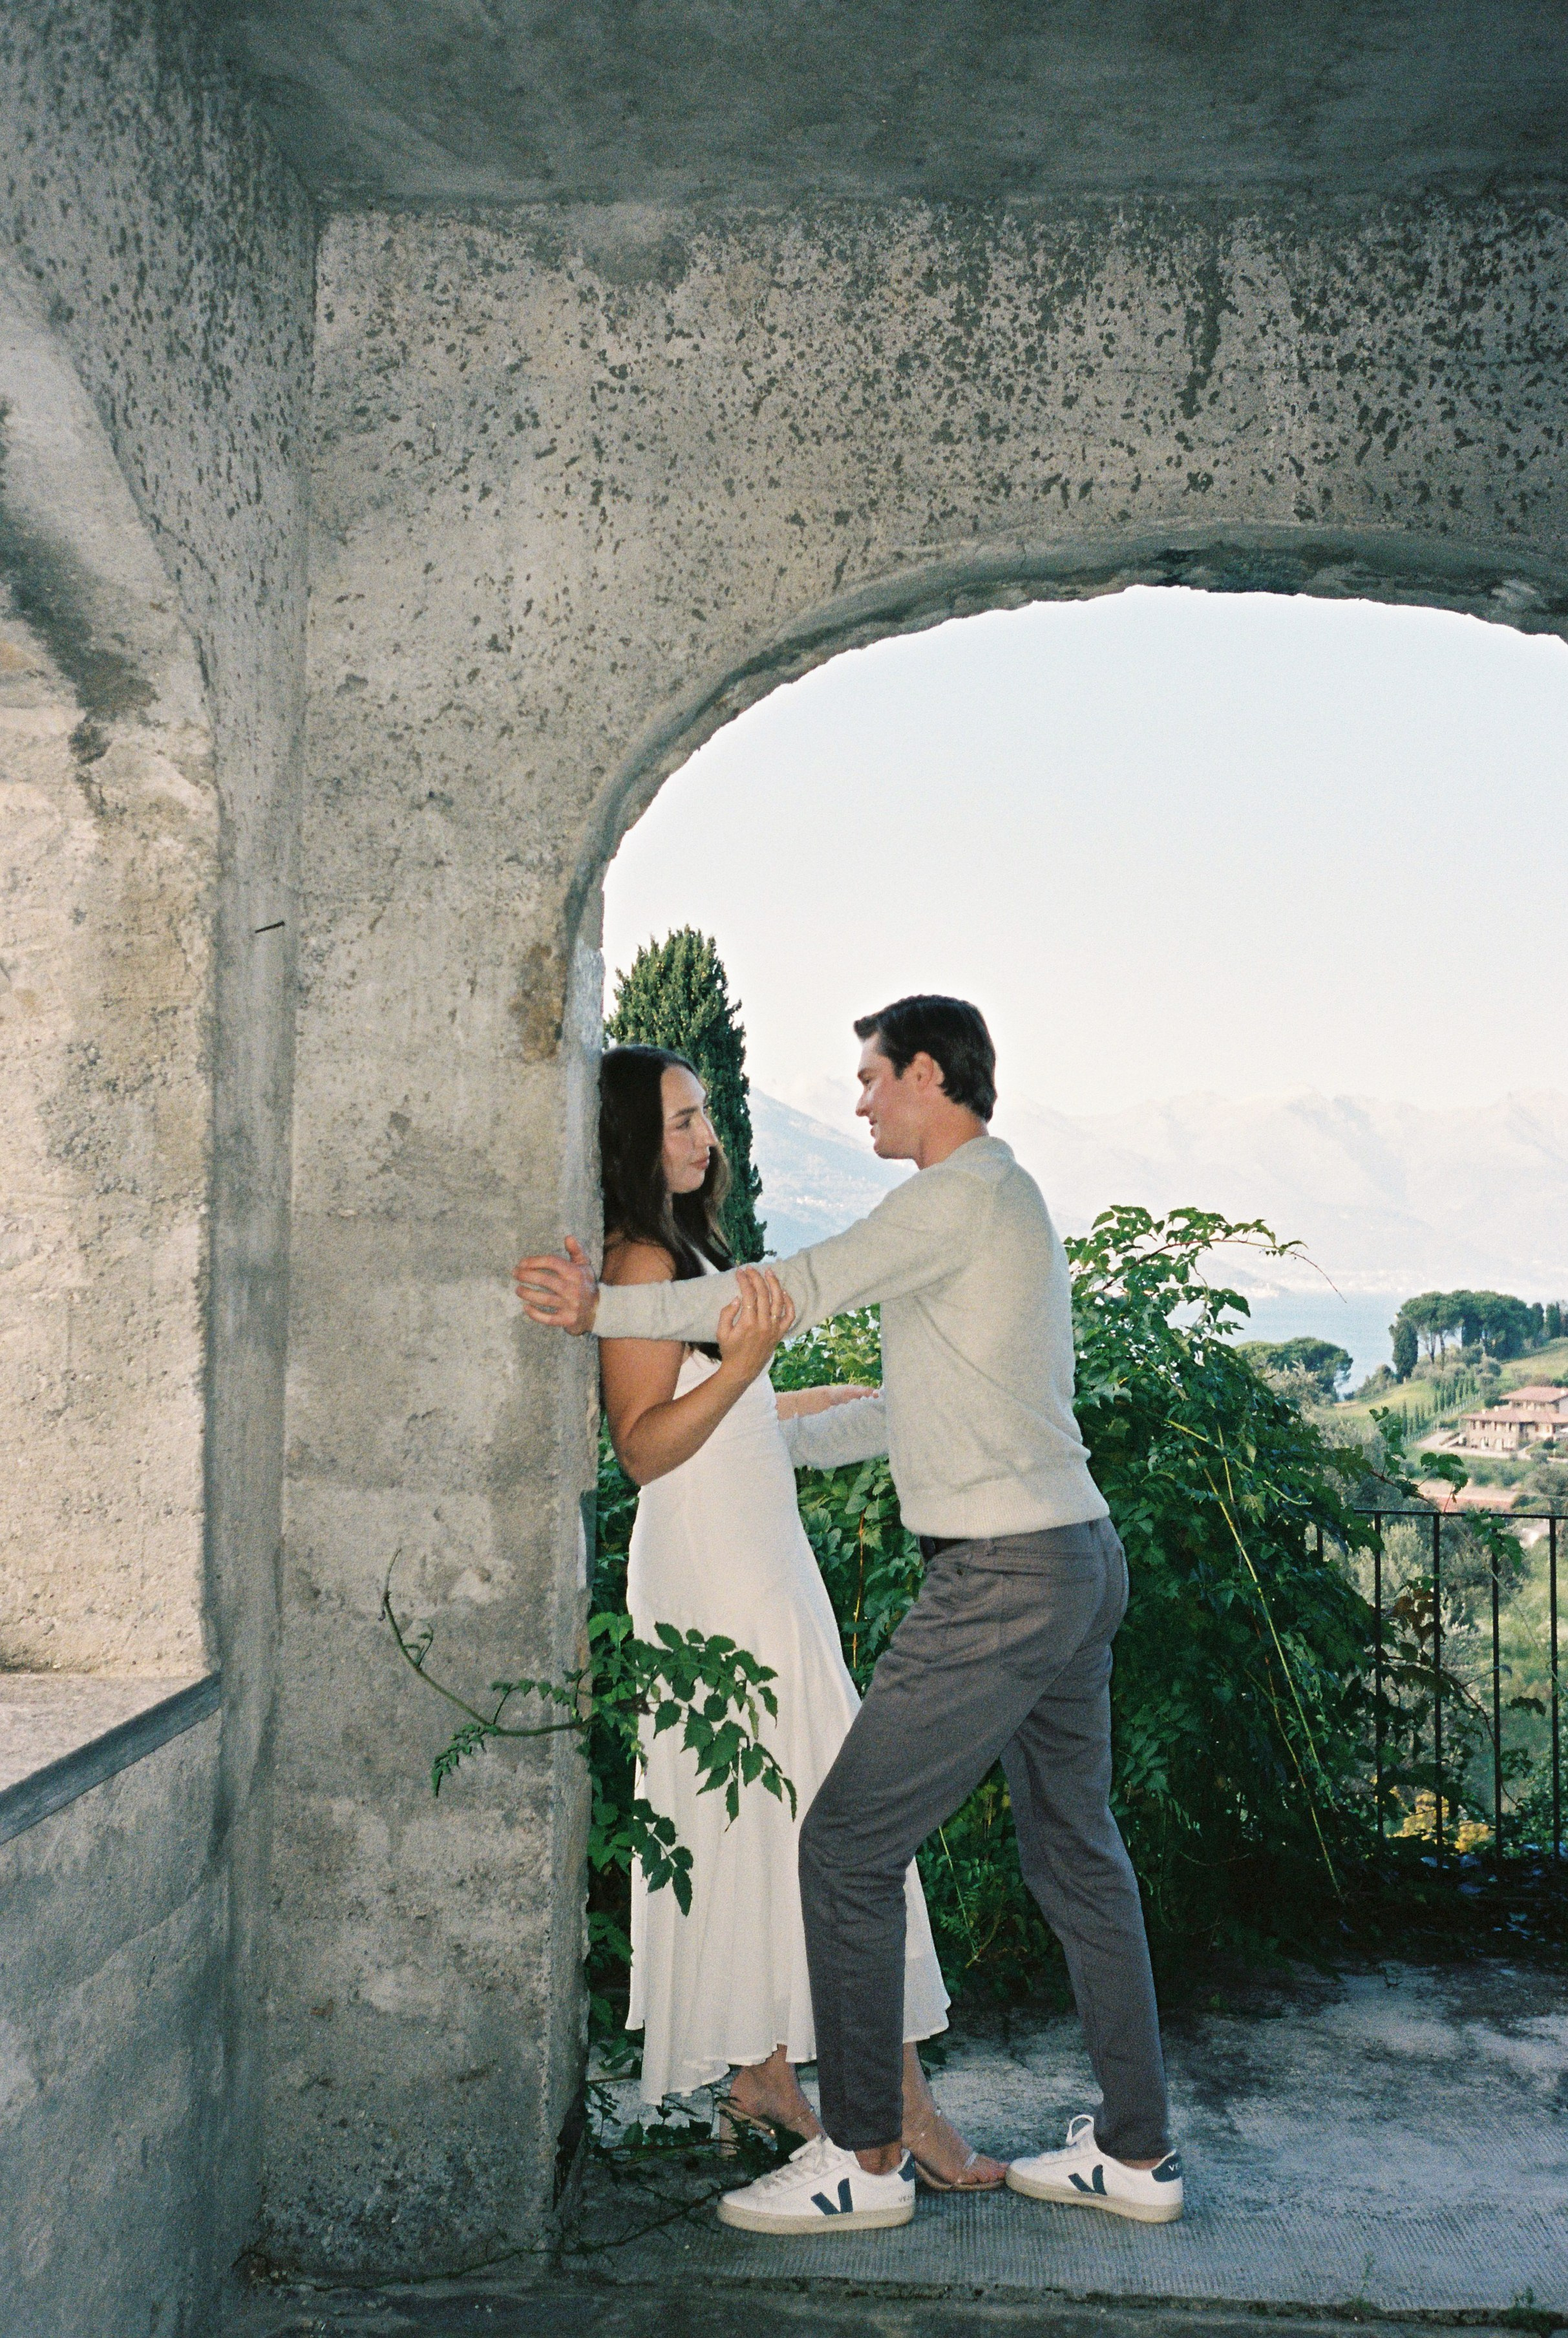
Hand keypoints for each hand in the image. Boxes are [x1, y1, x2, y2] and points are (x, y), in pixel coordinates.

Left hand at [514, 1236, 598, 1333]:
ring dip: (528, 1294)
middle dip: (527, 1275)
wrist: (598, 1310)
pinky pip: (548, 1318)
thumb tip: (568, 1237)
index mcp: (576, 1273)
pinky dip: (535, 1313)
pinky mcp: (567, 1320)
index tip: (522, 1263)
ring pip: (545, 1299)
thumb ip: (576, 1251)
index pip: (552, 1262)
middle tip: (515, 1273)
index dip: (535, 1261)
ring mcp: (570, 1305)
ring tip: (517, 1289)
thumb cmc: (586, 1284)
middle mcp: (573, 1289)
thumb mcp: (584, 1266)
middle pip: (546, 1280)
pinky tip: (525, 1307)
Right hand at [717, 1266, 794, 1383]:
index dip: (744, 1280)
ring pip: (779, 1301)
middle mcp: (763, 1324)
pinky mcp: (780, 1334)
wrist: (742, 1370)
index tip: (739, 1272)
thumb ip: (726, 1314)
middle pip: (763, 1294)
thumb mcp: (721, 1333)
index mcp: (747, 1323)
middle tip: (751, 1269)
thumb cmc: (730, 1350)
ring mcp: (774, 1329)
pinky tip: (784, 1292)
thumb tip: (737, 1298)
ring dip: (775, 1284)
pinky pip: (789, 1316)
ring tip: (769, 1272)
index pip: (749, 1295)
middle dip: (757, 1278)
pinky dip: (789, 1303)